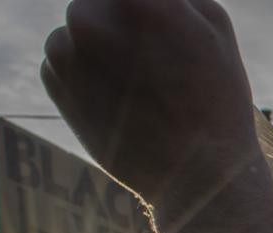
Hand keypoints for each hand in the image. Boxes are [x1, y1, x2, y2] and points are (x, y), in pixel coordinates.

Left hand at [42, 0, 259, 220]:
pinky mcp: (54, 81)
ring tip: (139, 83)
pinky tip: (121, 99)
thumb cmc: (218, 99)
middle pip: (100, 0)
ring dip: (102, 43)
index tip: (157, 21)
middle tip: (154, 56)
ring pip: (80, 25)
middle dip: (121, 19)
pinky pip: (65, 56)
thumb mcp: (214, 26)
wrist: (196, 176)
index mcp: (137, 1)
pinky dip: (87, 70)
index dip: (147, 7)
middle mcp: (91, 18)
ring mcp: (67, 51)